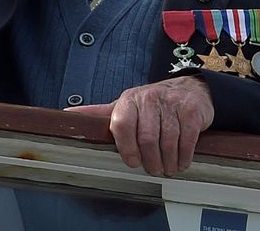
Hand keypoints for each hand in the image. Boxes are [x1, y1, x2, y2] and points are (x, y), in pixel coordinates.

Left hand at [66, 75, 213, 175]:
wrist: (189, 89)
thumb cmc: (152, 103)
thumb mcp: (125, 106)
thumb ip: (100, 113)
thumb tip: (68, 116)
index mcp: (128, 100)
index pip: (121, 124)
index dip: (126, 147)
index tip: (132, 162)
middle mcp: (148, 100)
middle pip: (146, 137)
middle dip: (150, 160)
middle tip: (152, 170)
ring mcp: (171, 105)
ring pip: (167, 141)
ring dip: (168, 161)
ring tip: (167, 169)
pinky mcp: (191, 112)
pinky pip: (186, 139)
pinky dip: (184, 156)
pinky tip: (181, 162)